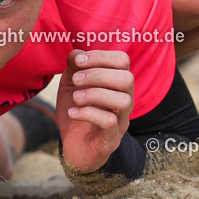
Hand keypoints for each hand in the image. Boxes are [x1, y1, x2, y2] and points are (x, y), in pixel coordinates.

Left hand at [56, 49, 133, 173]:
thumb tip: (76, 52)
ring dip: (95, 94)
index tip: (78, 60)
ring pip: (123, 101)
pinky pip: (110, 122)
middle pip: (127, 79)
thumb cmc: (76, 110)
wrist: (73, 146)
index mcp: (116, 83)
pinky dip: (88, 114)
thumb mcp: (70, 84)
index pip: (122, 60)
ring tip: (76, 98)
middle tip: (76, 80)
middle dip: (98, 75)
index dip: (100, 56)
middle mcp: (124, 99)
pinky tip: (73, 112)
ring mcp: (121, 120)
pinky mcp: (112, 139)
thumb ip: (74, 66)